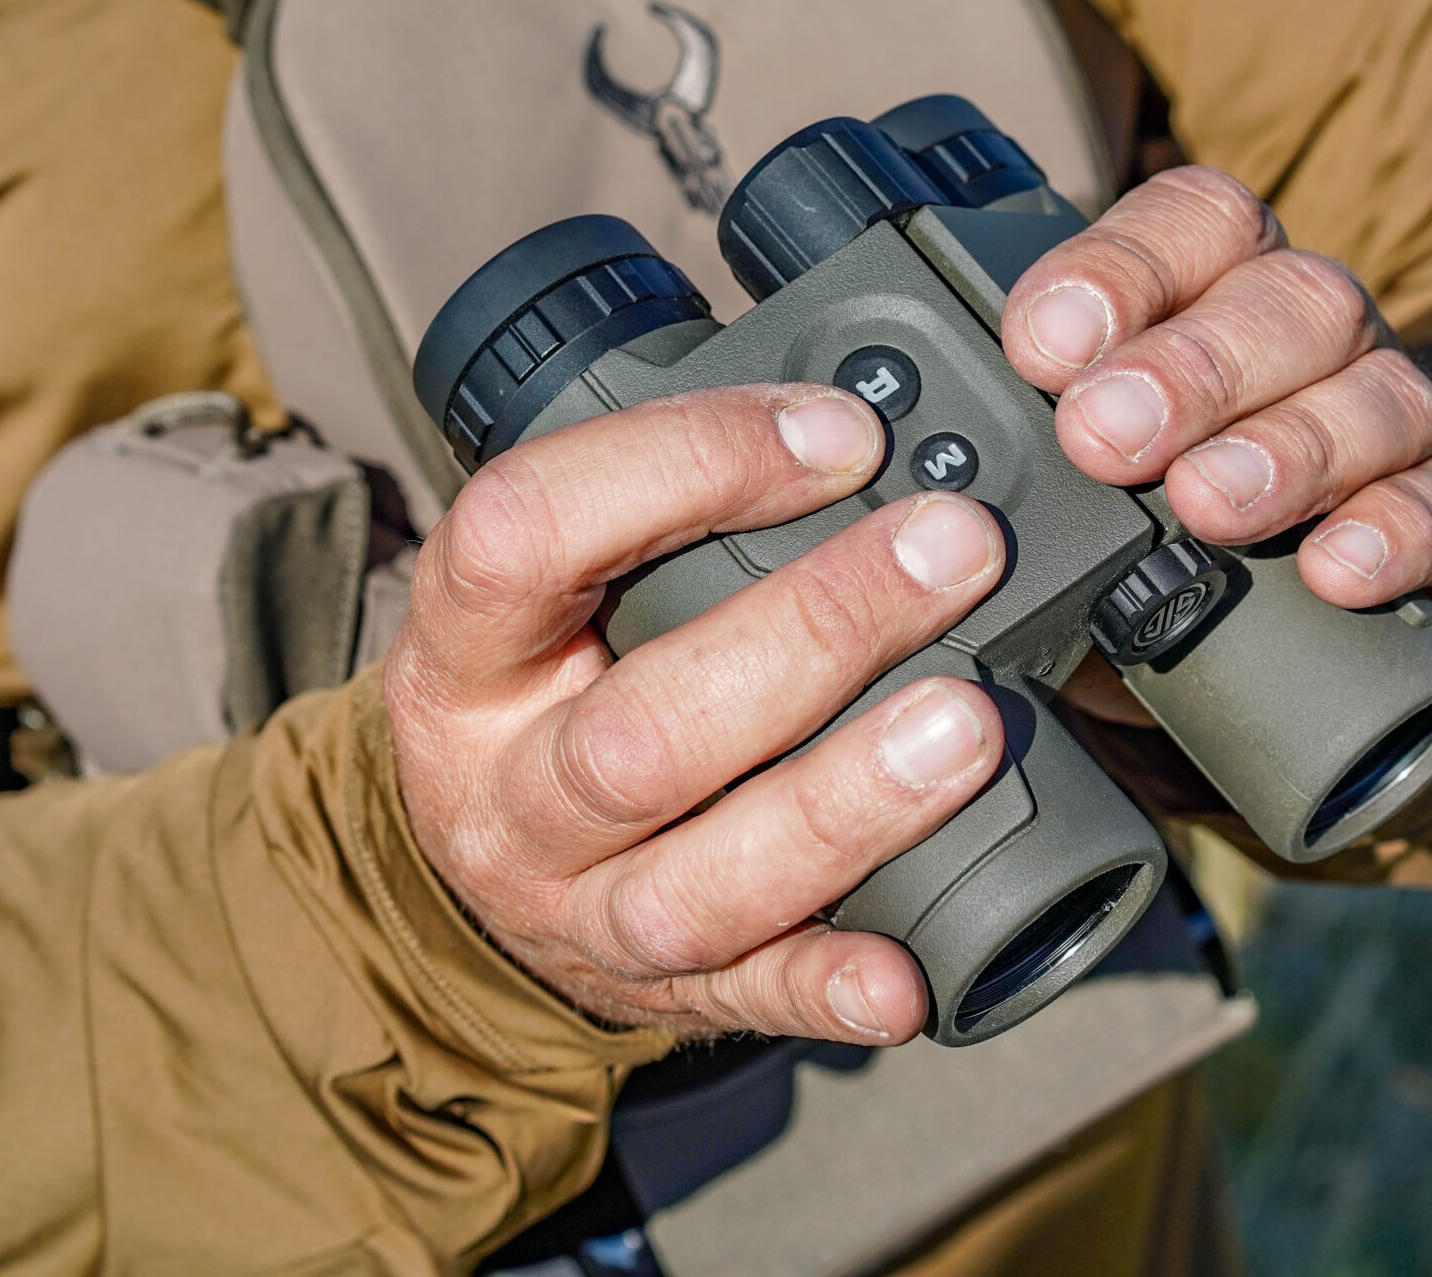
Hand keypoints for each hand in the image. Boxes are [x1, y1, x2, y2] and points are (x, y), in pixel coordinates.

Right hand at [381, 384, 1007, 1044]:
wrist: (477, 870)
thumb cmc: (548, 682)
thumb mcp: (548, 586)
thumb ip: (662, 510)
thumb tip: (855, 429)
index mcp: (465, 651)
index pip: (527, 533)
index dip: (686, 466)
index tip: (837, 434)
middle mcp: (505, 791)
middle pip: (640, 731)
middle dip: (814, 631)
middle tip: (954, 552)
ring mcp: (577, 908)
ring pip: (698, 882)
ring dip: (844, 802)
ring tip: (966, 728)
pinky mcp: (659, 996)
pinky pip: (749, 1002)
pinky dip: (830, 990)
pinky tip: (905, 975)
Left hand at [1002, 166, 1431, 641]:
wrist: (1280, 660)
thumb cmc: (1155, 538)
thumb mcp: (1076, 486)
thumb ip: (1029, 456)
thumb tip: (941, 483)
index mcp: (1221, 290)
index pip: (1194, 220)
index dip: (1120, 267)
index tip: (1042, 346)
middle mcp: (1316, 341)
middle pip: (1291, 301)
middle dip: (1191, 366)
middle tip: (1103, 436)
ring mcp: (1391, 426)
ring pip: (1377, 395)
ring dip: (1286, 448)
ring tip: (1205, 505)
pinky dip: (1391, 535)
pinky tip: (1332, 570)